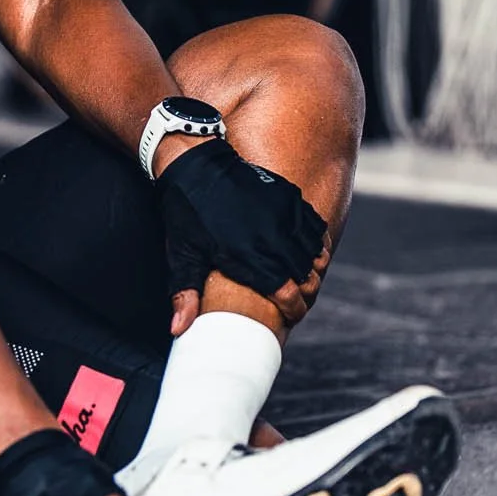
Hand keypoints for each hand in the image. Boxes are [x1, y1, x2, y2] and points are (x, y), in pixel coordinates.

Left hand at [155, 136, 329, 329]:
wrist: (195, 165)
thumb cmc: (186, 215)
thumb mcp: (182, 256)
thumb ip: (185, 295)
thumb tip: (179, 331)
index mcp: (246, 256)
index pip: (286, 293)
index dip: (294, 309)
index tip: (293, 315)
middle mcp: (270, 236)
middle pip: (306, 276)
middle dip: (306, 292)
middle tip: (300, 299)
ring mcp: (282, 214)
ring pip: (315, 251)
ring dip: (313, 268)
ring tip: (304, 278)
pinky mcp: (288, 197)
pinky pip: (316, 226)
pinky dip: (317, 241)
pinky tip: (308, 250)